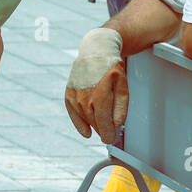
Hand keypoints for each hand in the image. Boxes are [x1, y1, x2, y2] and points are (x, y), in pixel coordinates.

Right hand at [65, 26, 128, 142]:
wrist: (95, 51)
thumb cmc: (111, 68)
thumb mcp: (123, 85)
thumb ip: (121, 106)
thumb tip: (117, 124)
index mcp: (100, 94)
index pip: (103, 123)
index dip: (108, 134)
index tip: (111, 139)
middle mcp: (85, 97)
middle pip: (94, 123)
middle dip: (103, 130)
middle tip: (109, 134)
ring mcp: (75, 96)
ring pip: (85, 119)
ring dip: (94, 125)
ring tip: (102, 126)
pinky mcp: (69, 95)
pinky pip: (74, 115)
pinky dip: (80, 125)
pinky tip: (87, 133)